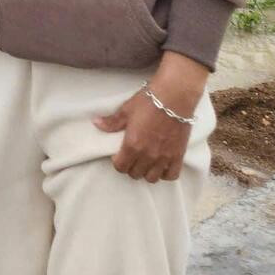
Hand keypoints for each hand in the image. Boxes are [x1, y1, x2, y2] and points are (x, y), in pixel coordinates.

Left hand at [91, 52, 207, 181]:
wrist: (174, 96)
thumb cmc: (149, 101)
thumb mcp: (127, 110)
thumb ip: (112, 122)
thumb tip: (96, 123)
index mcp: (132, 145)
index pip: (121, 167)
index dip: (118, 162)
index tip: (119, 155)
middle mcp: (148, 155)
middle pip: (135, 174)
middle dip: (131, 167)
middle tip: (132, 157)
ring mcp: (164, 157)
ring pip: (152, 178)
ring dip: (147, 172)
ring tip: (146, 162)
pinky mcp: (178, 155)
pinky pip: (171, 175)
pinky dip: (165, 173)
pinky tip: (161, 165)